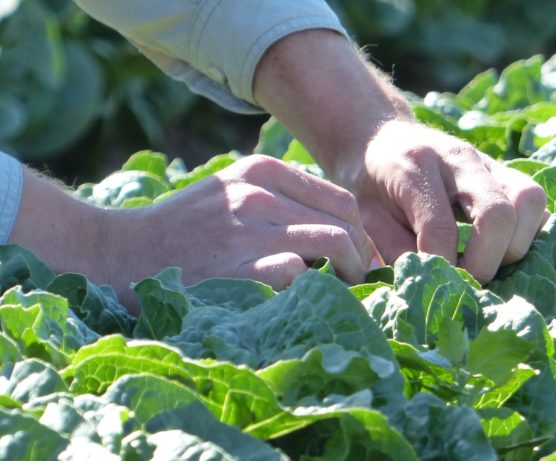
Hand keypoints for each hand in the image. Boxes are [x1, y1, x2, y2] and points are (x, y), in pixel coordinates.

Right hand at [10, 155, 371, 312]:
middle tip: (356, 277)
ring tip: (341, 289)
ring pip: (333, 242)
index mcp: (260, 171)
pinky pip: (298, 274)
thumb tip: (338, 226)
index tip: (355, 255)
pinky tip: (303, 299)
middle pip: (344, 220)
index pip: (339, 198)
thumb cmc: (184, 227)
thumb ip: (279, 198)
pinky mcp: (234, 267)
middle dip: (360, 253)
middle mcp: (257, 193)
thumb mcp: (231, 190)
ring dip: (348, 271)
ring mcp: (246, 229)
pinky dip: (311, 287)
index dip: (358, 231)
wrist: (121, 251)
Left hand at [345, 120, 548, 282]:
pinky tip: (499, 247)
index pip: (440, 227)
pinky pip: (535, 201)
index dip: (441, 265)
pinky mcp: (506, 171)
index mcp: (414, 166)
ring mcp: (489, 161)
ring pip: (529, 201)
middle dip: (485, 261)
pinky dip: (527, 231)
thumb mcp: (366, 219)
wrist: (378, 138)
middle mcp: (459, 158)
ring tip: (484, 262)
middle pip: (498, 214)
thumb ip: (396, 252)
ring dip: (514, 245)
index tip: (434, 282)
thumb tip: (430, 288)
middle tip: (464, 278)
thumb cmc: (369, 185)